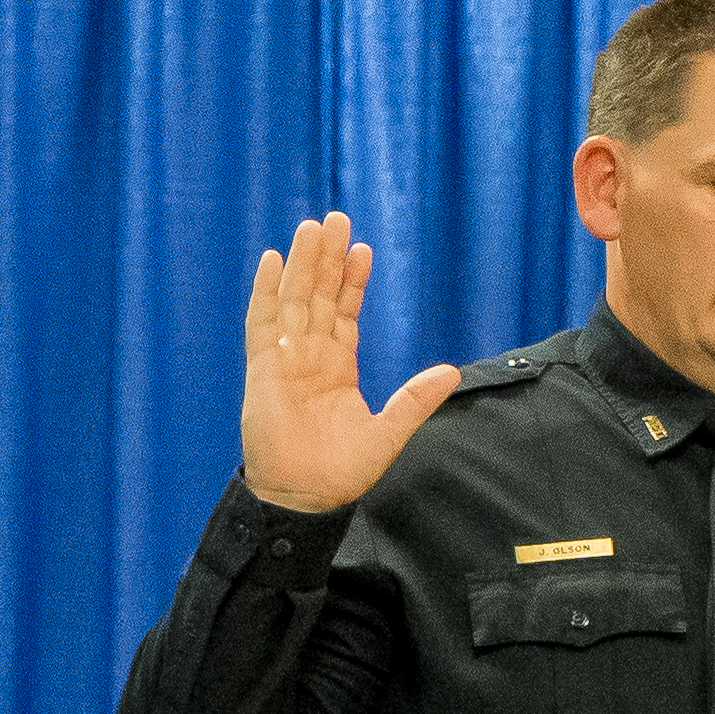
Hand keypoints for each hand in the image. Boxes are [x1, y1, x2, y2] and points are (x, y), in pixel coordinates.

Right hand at [239, 214, 458, 512]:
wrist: (305, 496)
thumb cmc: (342, 470)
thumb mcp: (389, 430)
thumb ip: (416, 399)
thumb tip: (452, 371)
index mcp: (339, 366)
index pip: (345, 312)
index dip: (352, 281)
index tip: (362, 248)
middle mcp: (311, 355)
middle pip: (317, 295)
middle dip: (327, 258)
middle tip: (335, 218)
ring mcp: (285, 358)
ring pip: (293, 299)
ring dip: (302, 263)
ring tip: (312, 228)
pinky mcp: (263, 368)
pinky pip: (262, 322)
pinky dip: (265, 291)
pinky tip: (272, 261)